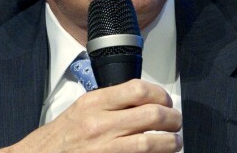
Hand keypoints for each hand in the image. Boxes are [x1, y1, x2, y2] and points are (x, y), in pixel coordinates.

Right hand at [0, 79, 181, 152]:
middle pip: (152, 115)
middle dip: (172, 119)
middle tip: (176, 121)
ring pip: (151, 142)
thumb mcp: (83, 108)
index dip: (160, 94)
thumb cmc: (60, 137)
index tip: (166, 101)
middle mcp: (100, 124)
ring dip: (170, 142)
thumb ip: (111, 101)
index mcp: (94, 103)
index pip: (139, 89)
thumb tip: (145, 99)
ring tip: (174, 142)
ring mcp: (104, 148)